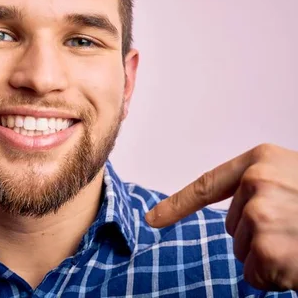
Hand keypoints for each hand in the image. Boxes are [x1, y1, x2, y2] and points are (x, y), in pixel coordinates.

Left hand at [145, 144, 297, 290]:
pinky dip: (277, 277)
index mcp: (262, 160)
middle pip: (232, 226)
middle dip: (260, 235)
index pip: (208, 185)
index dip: (177, 205)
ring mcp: (262, 214)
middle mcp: (257, 182)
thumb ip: (264, 186)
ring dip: (271, 256)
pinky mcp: (270, 249)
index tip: (153, 219)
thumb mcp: (295, 178)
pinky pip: (256, 274)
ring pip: (244, 251)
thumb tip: (240, 215)